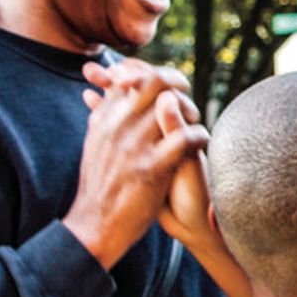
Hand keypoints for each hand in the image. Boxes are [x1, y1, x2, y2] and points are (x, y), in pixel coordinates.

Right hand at [63, 62, 207, 270]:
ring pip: (170, 104)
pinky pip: (183, 138)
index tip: (167, 82)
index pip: (129, 76)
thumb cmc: (99, 186)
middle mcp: (118, 126)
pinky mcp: (151, 168)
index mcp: (105, 119)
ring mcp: (135, 146)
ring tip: (195, 120)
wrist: (95, 226)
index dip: (150, 71)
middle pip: (153, 82)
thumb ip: (101, 115)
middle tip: (187, 94)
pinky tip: (202, 142)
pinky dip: (199, 135)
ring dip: (190, 109)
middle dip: (175, 82)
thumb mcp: (94, 144)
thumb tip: (100, 91)